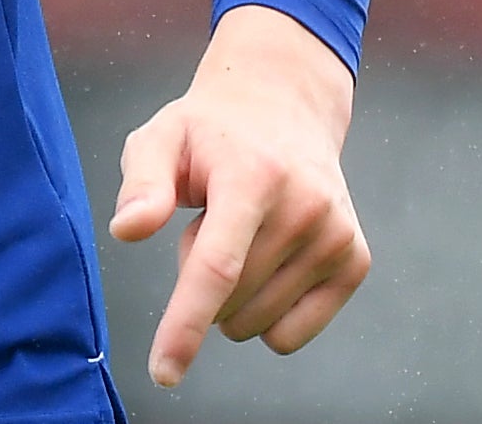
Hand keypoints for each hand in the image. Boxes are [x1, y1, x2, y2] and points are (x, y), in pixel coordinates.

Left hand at [110, 3, 370, 385]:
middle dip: (198, 283)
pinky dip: (264, 315)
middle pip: (231, 302)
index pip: (217, 269)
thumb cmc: (209, 133)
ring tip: (239, 233)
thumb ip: (141, 184)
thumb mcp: (160, 138)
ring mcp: (336, 237)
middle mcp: (305, 208)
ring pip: (258, 324)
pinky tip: (266, 260)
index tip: (164, 373)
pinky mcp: (354, 261)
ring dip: (231, 298)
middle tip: (208, 223)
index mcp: (253, 178)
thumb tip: (127, 230)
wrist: (283, 108)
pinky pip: (291, 335)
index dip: (186, 325)